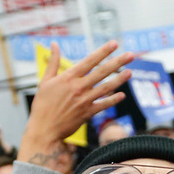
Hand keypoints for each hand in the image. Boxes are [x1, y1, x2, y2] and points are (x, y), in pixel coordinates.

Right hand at [19, 41, 133, 173]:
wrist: (44, 129)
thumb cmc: (42, 104)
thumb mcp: (45, 80)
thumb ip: (53, 61)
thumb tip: (54, 44)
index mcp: (68, 77)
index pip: (90, 61)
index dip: (103, 51)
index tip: (114, 44)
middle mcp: (79, 87)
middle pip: (102, 72)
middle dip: (117, 62)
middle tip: (131, 55)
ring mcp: (85, 100)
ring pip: (106, 87)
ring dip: (119, 80)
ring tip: (130, 72)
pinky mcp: (87, 113)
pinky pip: (104, 105)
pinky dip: (113, 100)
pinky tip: (122, 95)